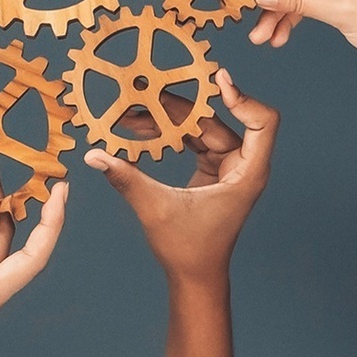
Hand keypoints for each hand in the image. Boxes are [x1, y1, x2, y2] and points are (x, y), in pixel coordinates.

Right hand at [83, 70, 277, 356]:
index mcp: (247, 173)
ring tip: (133, 111)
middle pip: (219, 118)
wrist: (194, 275)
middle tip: (148, 92)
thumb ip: (126, 178)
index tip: (217, 81)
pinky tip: (139, 129)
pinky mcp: (211, 170)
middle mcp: (242, 165)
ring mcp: (227, 166)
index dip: (244, 98)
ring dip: (170, 118)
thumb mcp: (155, 208)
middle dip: (183, 106)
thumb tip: (94, 155)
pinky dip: (169, 132)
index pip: (263, 122)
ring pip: (202, 127)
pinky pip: (192, 140)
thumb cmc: (188, 248)